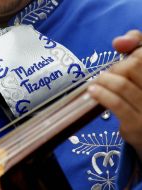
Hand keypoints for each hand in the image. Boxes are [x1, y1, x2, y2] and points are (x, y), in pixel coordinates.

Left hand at [88, 30, 141, 159]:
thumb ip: (136, 49)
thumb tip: (118, 41)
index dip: (133, 49)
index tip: (123, 54)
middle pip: (133, 66)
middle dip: (116, 67)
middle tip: (109, 74)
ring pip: (122, 84)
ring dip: (104, 80)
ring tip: (97, 81)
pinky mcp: (136, 125)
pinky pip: (116, 104)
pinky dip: (101, 94)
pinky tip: (92, 91)